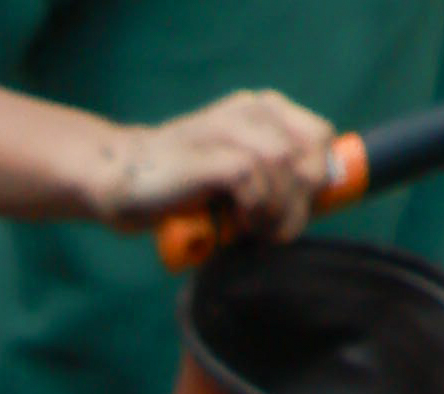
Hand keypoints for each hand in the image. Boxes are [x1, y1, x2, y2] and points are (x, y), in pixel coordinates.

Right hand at [95, 86, 337, 231]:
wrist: (123, 180)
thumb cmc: (179, 188)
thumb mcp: (235, 175)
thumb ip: (269, 177)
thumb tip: (308, 206)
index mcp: (263, 110)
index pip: (320, 138)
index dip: (318, 179)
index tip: (298, 212)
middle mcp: (253, 110)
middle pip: (310, 155)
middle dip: (302, 202)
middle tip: (277, 230)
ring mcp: (232, 127)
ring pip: (286, 168)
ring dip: (278, 211)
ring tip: (257, 233)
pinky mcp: (213, 153)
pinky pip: (254, 179)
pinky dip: (254, 208)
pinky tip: (239, 226)